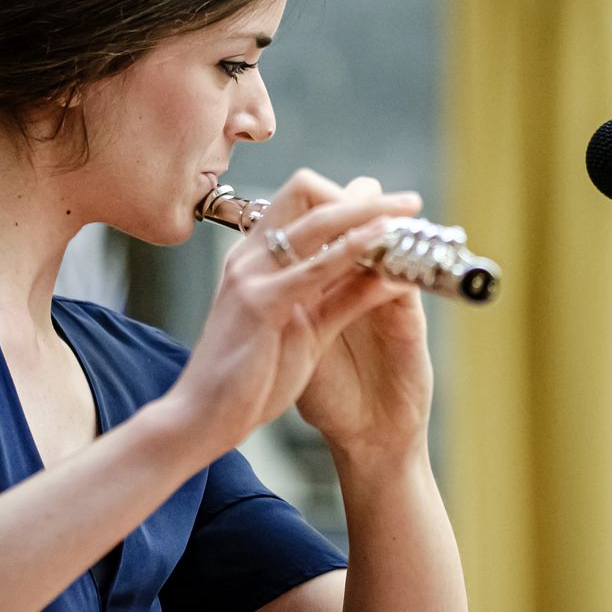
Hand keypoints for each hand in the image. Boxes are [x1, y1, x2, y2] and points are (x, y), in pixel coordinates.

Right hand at [164, 170, 421, 459]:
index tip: (385, 207)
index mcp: (253, 257)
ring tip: (409, 212)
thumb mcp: (301, 327)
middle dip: (366, 194)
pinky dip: (355, 250)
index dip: (345, 195)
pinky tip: (383, 245)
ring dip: (370, 212)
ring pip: (319, 221)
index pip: (298, 198)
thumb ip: (333, 293)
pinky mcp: (261, 304)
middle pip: (307, 192)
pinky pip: (318, 267)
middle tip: (410, 202)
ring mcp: (252, 276)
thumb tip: (375, 265)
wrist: (202, 419)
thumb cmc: (248, 378)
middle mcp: (249, 256)